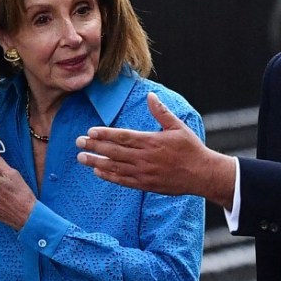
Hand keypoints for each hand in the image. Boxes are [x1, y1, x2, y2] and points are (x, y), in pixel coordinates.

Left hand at [76, 92, 236, 208]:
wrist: (202, 174)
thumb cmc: (191, 149)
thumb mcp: (178, 127)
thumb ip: (161, 112)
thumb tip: (151, 96)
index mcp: (152, 141)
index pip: (123, 137)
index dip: (105, 134)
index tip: (90, 131)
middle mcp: (145, 158)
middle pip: (114, 151)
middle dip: (94, 146)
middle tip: (78, 143)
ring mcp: (144, 173)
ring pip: (115, 167)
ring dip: (96, 162)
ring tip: (81, 158)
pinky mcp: (146, 184)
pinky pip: (123, 181)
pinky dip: (109, 176)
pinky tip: (98, 171)